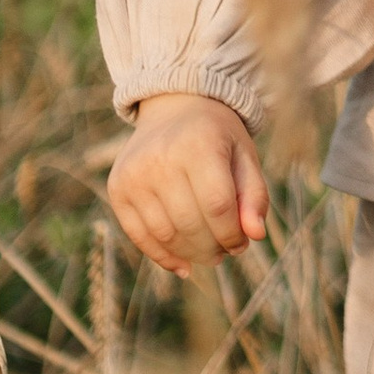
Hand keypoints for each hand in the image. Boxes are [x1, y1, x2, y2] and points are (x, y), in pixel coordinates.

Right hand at [108, 92, 267, 276]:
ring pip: (165, 234)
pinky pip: (139, 235)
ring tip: (208, 254)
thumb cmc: (217, 137)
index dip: (232, 234)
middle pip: (190, 223)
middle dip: (213, 247)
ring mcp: (134, 174)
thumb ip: (255, 195)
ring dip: (191, 254)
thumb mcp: (245, 156)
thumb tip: (255, 236)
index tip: (242, 243)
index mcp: (198, 144)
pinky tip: (183, 265)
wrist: (174, 108)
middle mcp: (160, 157)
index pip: (218, 206)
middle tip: (225, 252)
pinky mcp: (117, 188)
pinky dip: (162, 256)